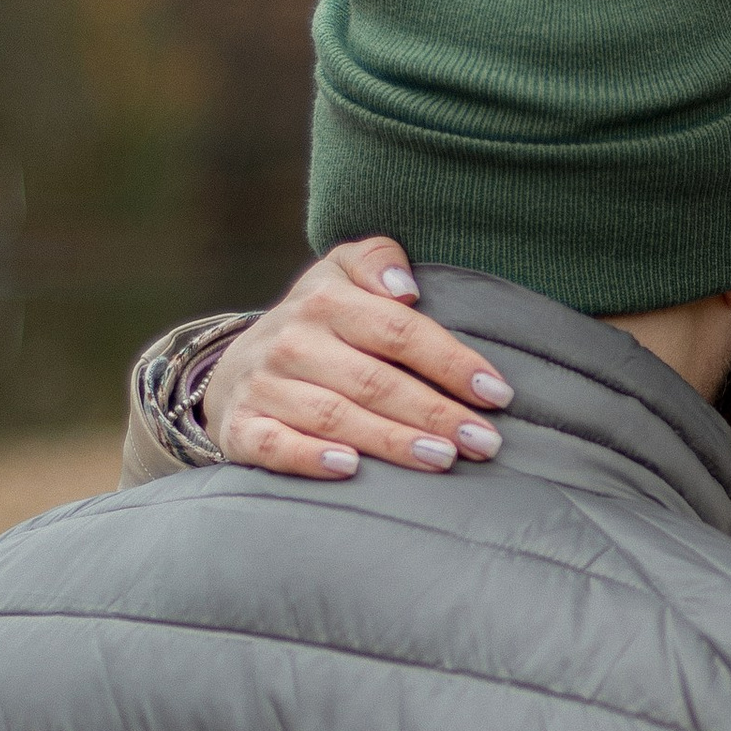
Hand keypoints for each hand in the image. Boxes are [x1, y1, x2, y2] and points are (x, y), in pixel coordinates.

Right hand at [202, 242, 513, 478]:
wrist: (233, 368)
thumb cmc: (316, 324)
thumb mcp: (339, 274)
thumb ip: (377, 261)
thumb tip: (407, 288)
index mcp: (325, 300)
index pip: (399, 332)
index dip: (451, 363)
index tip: (497, 394)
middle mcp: (292, 341)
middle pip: (374, 381)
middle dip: (435, 413)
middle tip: (485, 443)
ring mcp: (265, 386)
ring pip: (335, 417)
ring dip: (392, 441)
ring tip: (443, 459)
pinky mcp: (242, 427)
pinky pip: (276, 445)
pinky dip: (311, 457)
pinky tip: (351, 469)